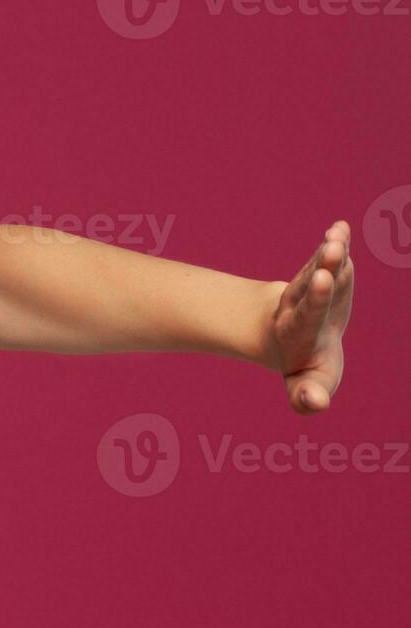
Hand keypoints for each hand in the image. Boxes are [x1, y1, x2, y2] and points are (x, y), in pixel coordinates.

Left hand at [264, 220, 353, 414]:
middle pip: (311, 284)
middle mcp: (301, 305)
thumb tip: (315, 402)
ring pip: (320, 266)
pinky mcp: (323, 276)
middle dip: (323, 267)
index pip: (307, 311)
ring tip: (338, 234)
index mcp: (298, 331)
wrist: (287, 338)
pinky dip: (336, 242)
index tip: (323, 279)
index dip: (316, 296)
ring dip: (330, 251)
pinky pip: (329, 257)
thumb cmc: (305, 367)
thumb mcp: (306, 385)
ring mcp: (311, 288)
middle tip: (331, 250)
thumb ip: (308, 396)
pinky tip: (341, 226)